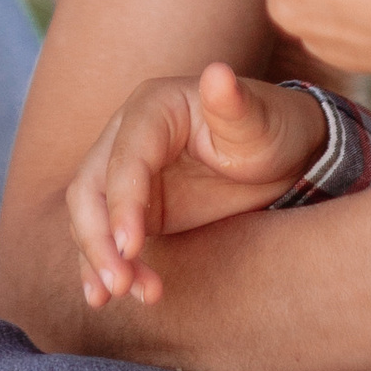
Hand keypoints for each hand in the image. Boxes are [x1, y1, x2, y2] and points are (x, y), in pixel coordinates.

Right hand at [67, 63, 329, 308]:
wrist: (280, 155)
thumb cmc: (271, 130)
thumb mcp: (260, 121)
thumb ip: (235, 104)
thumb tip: (218, 72)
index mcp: (154, 107)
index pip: (126, 156)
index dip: (123, 201)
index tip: (131, 246)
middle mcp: (128, 137)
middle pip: (91, 187)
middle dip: (98, 237)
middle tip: (119, 284)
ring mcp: (127, 173)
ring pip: (90, 216)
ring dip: (98, 257)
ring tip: (124, 294)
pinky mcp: (133, 207)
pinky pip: (105, 236)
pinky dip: (100, 265)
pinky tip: (104, 297)